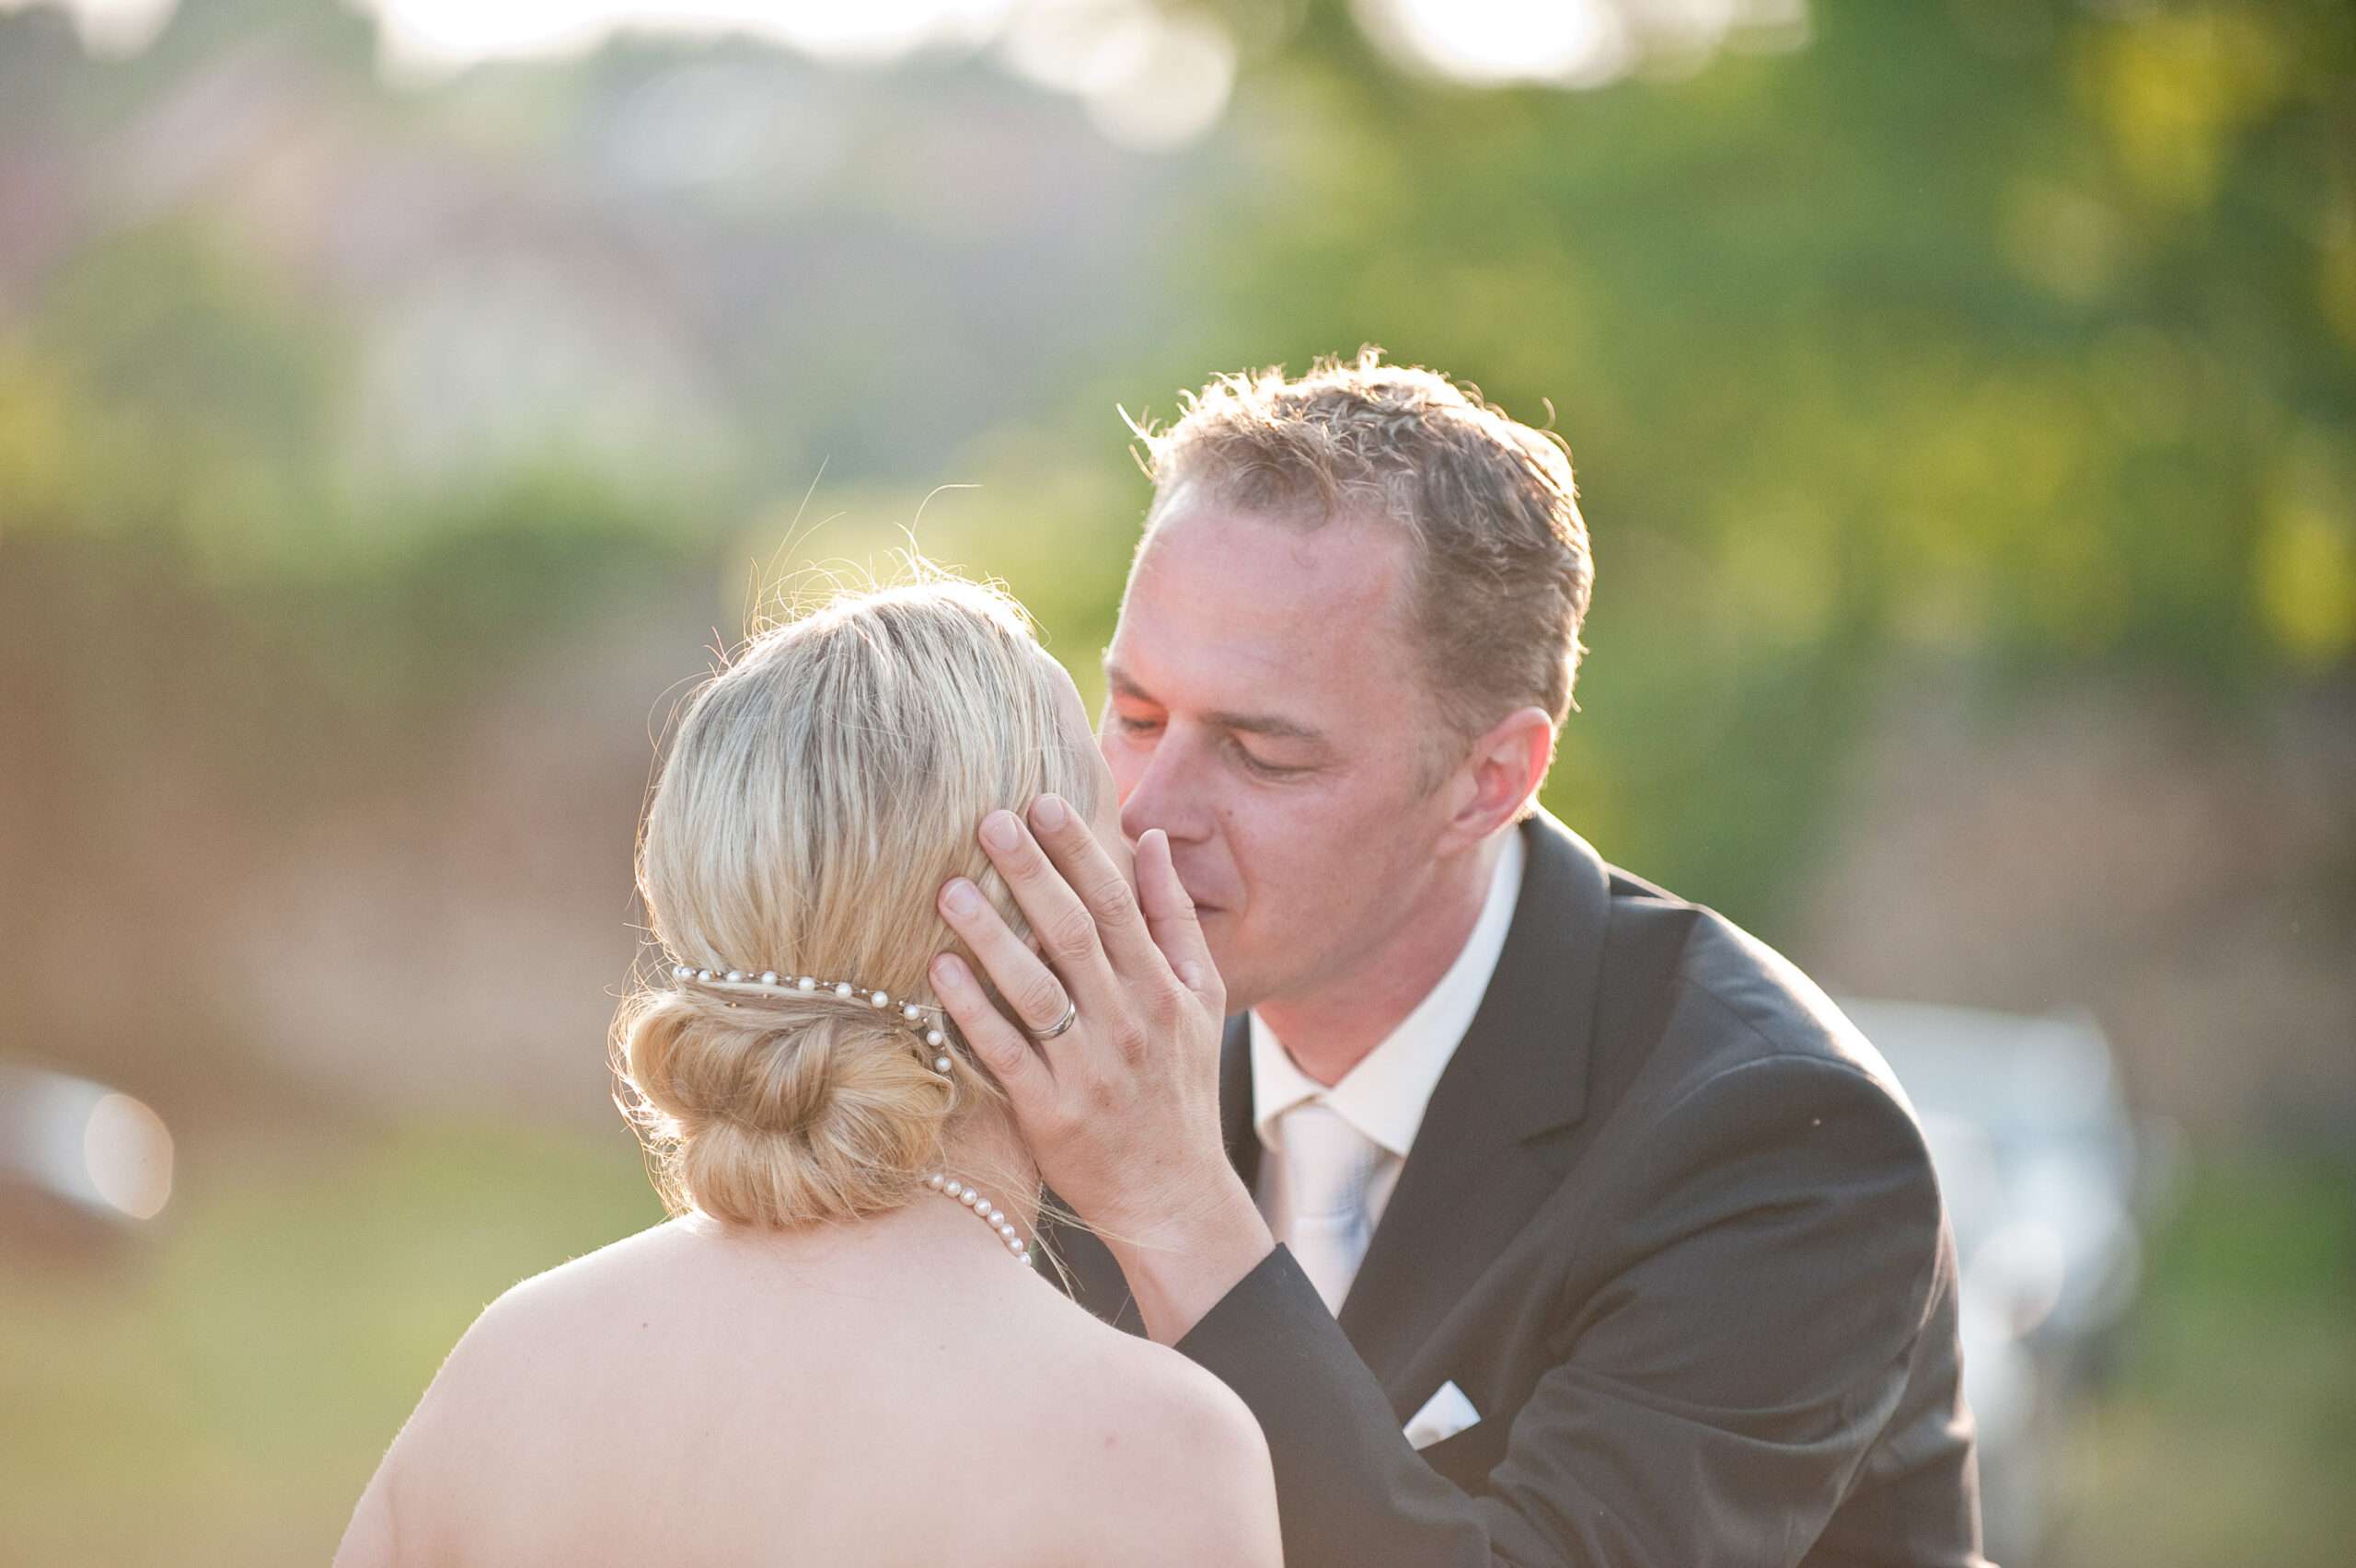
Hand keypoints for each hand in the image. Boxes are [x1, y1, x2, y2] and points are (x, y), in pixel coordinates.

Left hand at [930, 797, 1272, 1339]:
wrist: (1173, 1196)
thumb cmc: (1179, 1089)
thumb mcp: (1199, 1000)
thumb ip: (1174, 919)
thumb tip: (1150, 841)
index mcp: (1161, 991)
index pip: (1118, 906)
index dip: (1080, 852)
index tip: (1042, 802)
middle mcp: (1128, 1024)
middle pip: (1075, 936)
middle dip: (1032, 875)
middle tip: (987, 820)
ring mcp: (1088, 1071)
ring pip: (1036, 992)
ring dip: (992, 937)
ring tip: (950, 888)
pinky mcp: (1050, 1115)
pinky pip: (1005, 1055)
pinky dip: (972, 1012)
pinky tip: (938, 970)